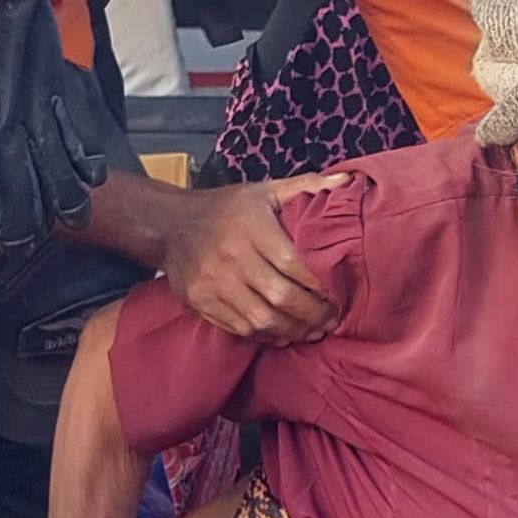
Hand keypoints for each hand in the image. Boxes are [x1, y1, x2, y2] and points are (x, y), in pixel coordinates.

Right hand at [161, 173, 346, 343]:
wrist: (169, 226)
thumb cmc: (226, 208)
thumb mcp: (264, 191)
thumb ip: (307, 186)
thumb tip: (348, 181)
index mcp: (250, 226)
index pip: (292, 263)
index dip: (319, 284)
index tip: (338, 294)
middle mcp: (230, 256)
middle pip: (280, 296)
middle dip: (312, 314)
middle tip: (332, 320)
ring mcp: (213, 282)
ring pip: (261, 319)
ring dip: (293, 330)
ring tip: (313, 332)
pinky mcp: (201, 302)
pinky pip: (239, 328)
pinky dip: (267, 336)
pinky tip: (285, 334)